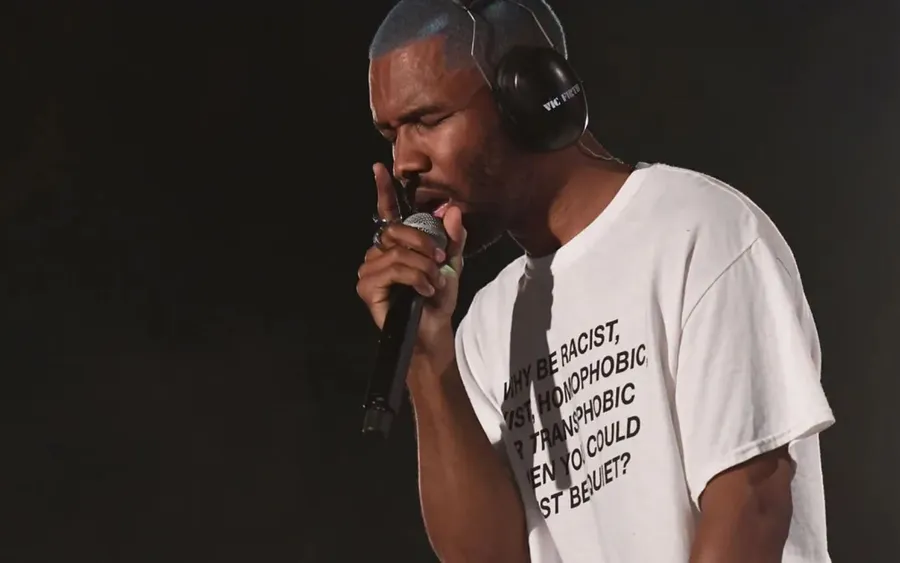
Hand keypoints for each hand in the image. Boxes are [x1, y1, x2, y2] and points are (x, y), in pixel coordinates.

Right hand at [356, 163, 466, 351]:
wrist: (434, 328)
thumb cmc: (438, 298)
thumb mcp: (451, 264)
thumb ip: (452, 238)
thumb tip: (453, 209)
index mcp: (397, 244)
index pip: (387, 213)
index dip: (383, 190)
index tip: (379, 168)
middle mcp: (378, 253)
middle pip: (396, 231)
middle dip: (423, 245)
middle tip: (438, 262)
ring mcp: (369, 270)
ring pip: (398, 253)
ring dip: (423, 268)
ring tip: (432, 285)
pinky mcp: (366, 287)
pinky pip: (393, 270)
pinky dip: (415, 279)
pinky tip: (423, 292)